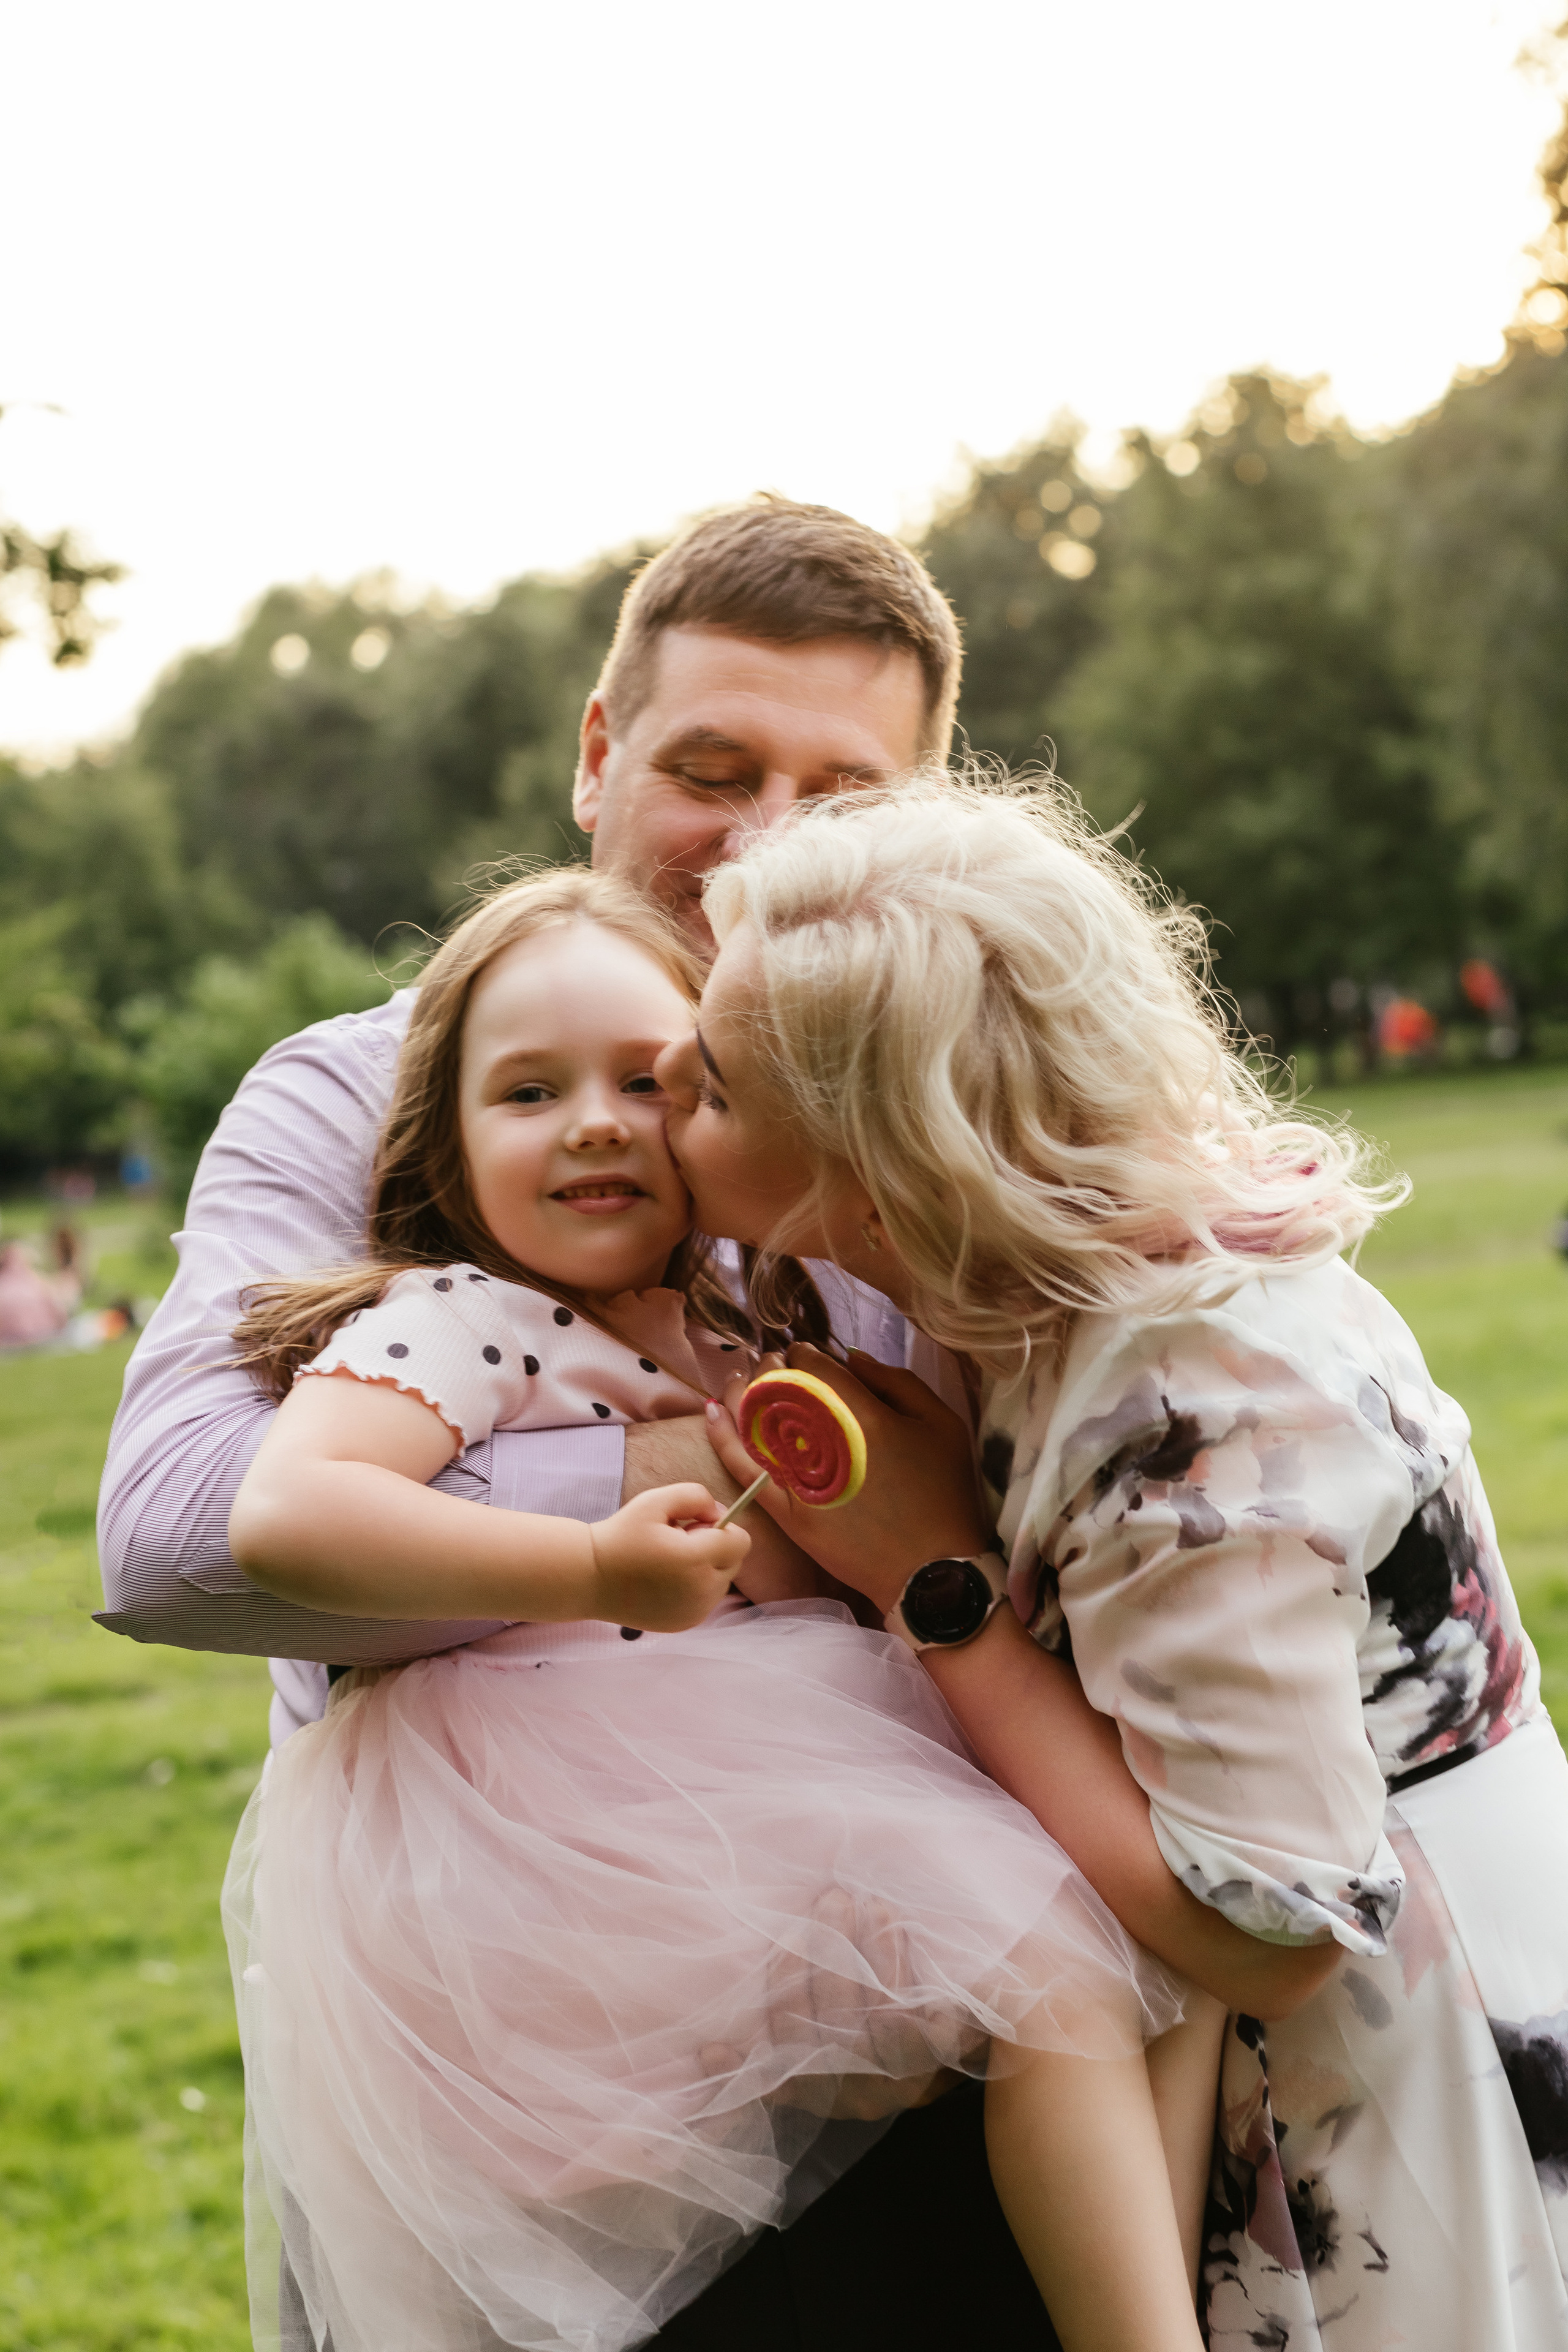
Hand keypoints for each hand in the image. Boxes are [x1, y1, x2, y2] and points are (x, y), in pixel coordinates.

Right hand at [622, 1413, 829, 1606]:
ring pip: (721, 1582)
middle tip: (676, 1542)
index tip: (692, 1526)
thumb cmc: (620, 1536)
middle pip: (733, 1562)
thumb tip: (720, 1513)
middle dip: (713, 1548)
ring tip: (669, 1562)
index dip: (721, 1528)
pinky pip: (706, 1600)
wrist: (589, 1578)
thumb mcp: (654, 1501)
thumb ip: (696, 1496)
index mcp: (695, 1560)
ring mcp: (694, 1612)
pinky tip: (666, 1581)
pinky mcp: (685, 1624)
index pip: (740, 1542)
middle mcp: (701, 1592)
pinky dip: (695, 1588)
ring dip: (706, 1569)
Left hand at [706, 1345, 989, 1615]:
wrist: (932, 1572)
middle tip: (771, 1362)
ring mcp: (802, 1480)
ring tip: (739, 1378)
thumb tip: (851, 1357)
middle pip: (780, 1389)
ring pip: (755, 1422)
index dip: (804, 1353)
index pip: (817, 1368)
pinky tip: (713, 1412)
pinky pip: (746, 1469)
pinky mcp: (788, 1513)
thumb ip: (897, 1382)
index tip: (803, 1353)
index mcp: (865, 1416)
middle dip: (770, 1368)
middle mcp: (827, 1443)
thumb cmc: (946, 1495)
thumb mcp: (942, 1424)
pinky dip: (725, 1438)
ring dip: (742, 1392)